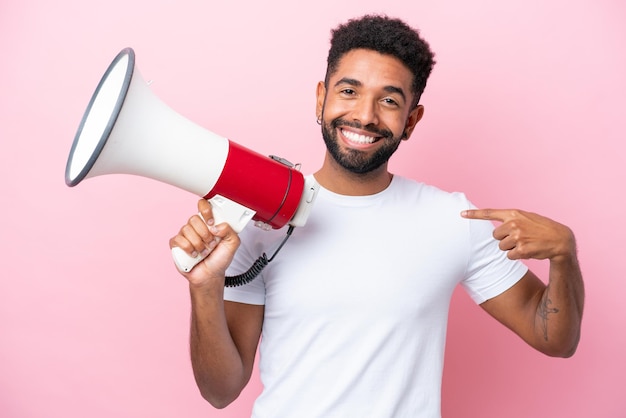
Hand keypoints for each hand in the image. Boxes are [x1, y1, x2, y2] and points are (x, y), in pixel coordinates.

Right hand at [169, 199, 240, 286]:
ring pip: (186, 229)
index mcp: (209, 223)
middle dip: (204, 234)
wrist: (210, 275)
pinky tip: (194, 254)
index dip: (205, 210)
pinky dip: (188, 248)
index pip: (203, 205)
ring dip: (198, 244)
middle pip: (194, 218)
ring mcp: (185, 235)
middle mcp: (196, 227)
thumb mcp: (232, 244)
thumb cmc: (219, 259)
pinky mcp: (177, 245)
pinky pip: (178, 240)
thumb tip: (216, 226)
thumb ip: (230, 231)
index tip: (211, 222)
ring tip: (204, 252)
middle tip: (211, 243)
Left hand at [461, 209, 575, 261]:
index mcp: (514, 214)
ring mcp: (517, 237)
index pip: (490, 213)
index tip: (461, 214)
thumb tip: (496, 229)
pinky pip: (509, 255)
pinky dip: (516, 256)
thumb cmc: (541, 228)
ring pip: (501, 247)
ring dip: (511, 248)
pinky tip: (528, 250)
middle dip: (504, 239)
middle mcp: (513, 224)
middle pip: (495, 236)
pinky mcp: (520, 249)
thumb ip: (511, 220)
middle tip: (519, 238)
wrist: (560, 239)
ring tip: (525, 243)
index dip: (474, 214)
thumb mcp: (526, 218)